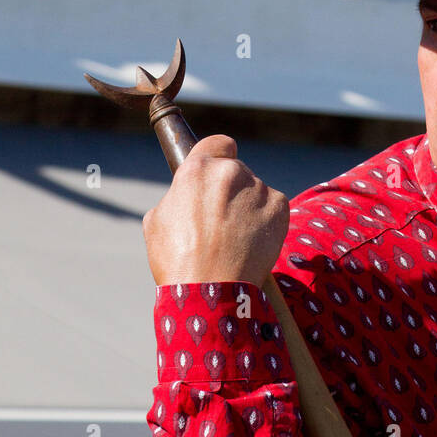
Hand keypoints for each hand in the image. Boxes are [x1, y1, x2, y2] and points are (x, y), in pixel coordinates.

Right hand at [142, 134, 289, 286]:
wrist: (210, 293)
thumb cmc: (178, 261)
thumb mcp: (157, 221)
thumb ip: (177, 196)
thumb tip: (186, 194)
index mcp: (197, 170)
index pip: (218, 143)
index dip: (219, 156)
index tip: (218, 171)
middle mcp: (230, 172)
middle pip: (237, 171)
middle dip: (231, 190)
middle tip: (221, 221)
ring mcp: (257, 189)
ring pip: (255, 191)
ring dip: (248, 207)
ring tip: (235, 240)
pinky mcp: (279, 207)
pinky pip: (273, 207)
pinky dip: (266, 221)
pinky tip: (252, 242)